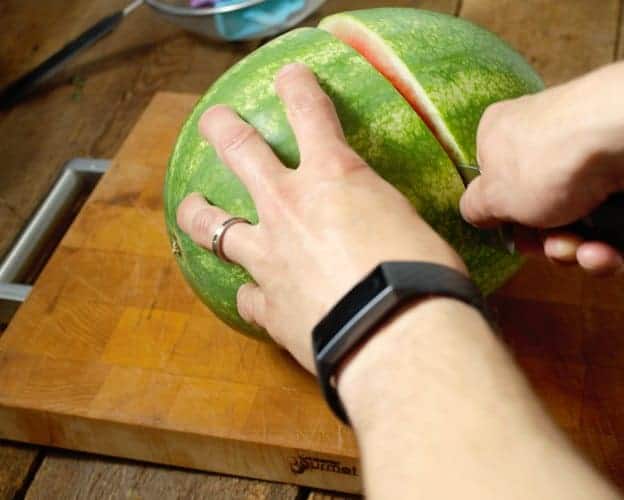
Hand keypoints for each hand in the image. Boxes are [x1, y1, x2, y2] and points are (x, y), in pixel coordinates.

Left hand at [176, 63, 465, 371]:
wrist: (394, 333)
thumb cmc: (421, 272)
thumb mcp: (408, 222)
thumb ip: (380, 214)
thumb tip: (383, 224)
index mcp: (332, 175)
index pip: (309, 111)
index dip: (297, 87)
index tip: (289, 76)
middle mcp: (289, 207)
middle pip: (240, 151)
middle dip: (224, 127)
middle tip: (214, 119)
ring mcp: (269, 257)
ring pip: (214, 227)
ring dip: (201, 213)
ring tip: (192, 206)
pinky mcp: (269, 307)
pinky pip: (247, 297)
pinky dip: (250, 294)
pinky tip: (251, 295)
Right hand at [460, 49, 623, 274]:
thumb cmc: (546, 161)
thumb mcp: (492, 195)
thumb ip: (475, 208)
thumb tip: (475, 212)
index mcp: (501, 134)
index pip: (495, 183)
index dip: (505, 218)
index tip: (515, 234)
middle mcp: (544, 140)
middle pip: (539, 212)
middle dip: (546, 242)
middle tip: (551, 247)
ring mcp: (589, 156)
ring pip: (577, 224)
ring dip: (577, 250)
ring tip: (584, 250)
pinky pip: (612, 223)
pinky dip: (609, 243)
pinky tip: (608, 250)